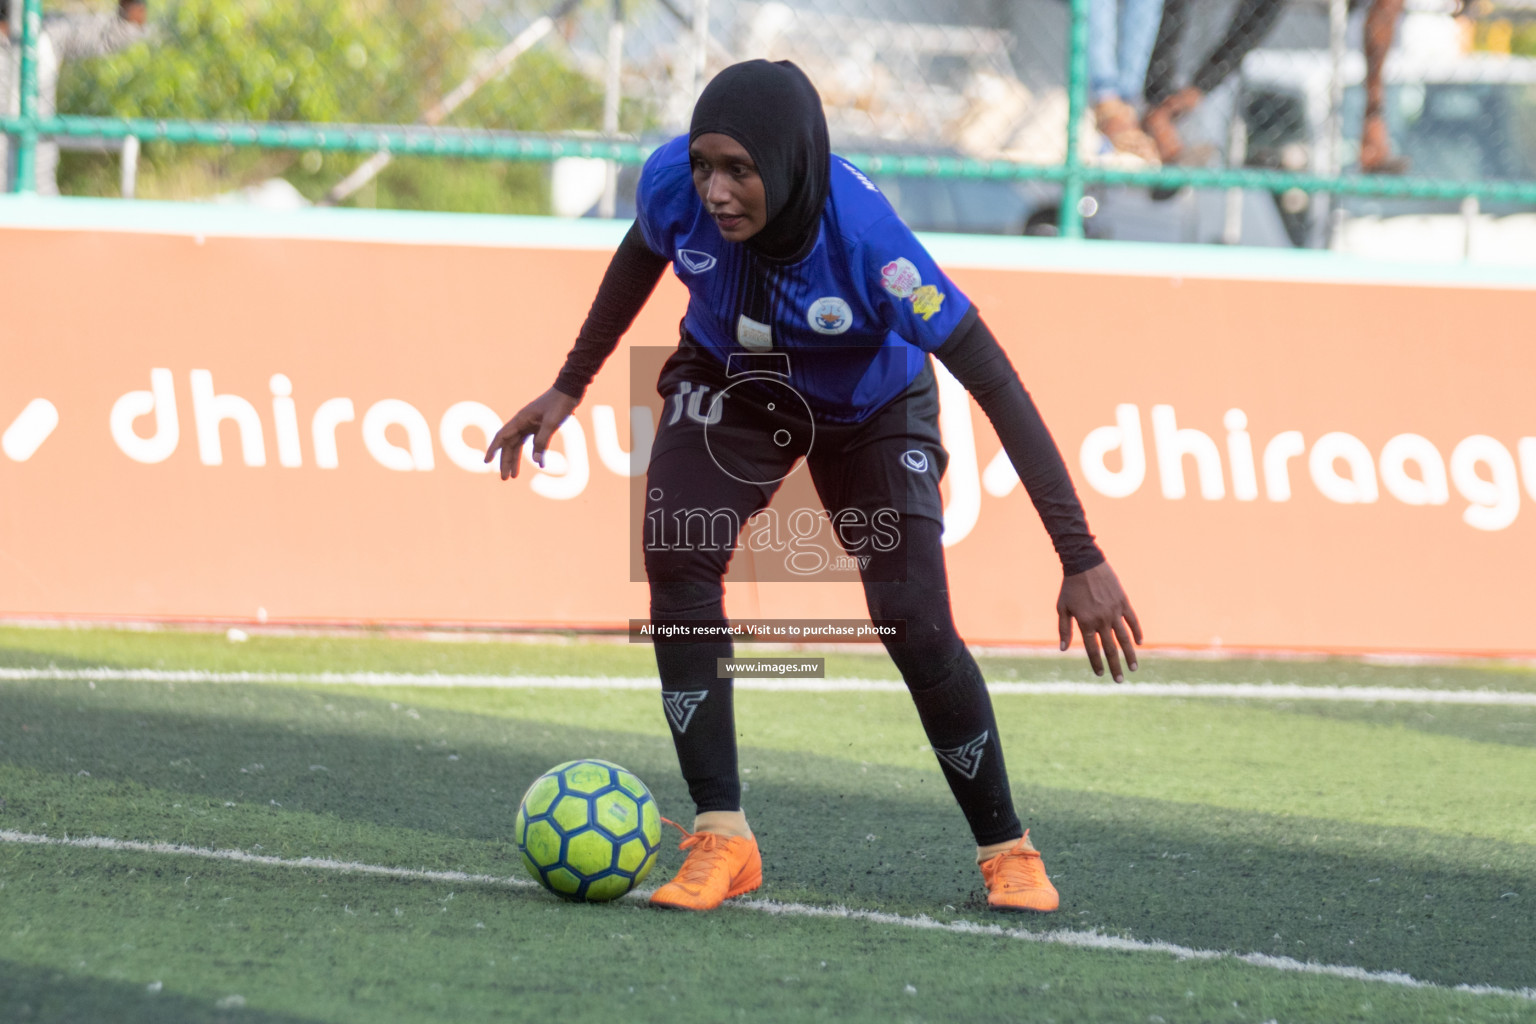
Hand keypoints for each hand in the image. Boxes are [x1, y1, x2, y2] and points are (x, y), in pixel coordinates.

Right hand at [484, 387, 578, 480]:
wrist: (571, 390)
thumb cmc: (560, 404)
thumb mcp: (551, 423)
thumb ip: (542, 441)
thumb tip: (536, 462)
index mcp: (521, 419)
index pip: (502, 437)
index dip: (493, 450)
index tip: (487, 462)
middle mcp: (522, 422)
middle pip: (509, 444)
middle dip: (505, 461)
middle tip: (505, 479)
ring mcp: (530, 423)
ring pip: (518, 445)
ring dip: (515, 460)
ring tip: (513, 476)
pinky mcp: (540, 425)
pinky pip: (532, 442)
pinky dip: (533, 453)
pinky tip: (538, 464)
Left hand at [1056, 561, 1141, 682]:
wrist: (1084, 564)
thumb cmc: (1070, 587)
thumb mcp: (1062, 608)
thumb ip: (1064, 629)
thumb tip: (1062, 649)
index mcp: (1085, 623)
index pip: (1092, 649)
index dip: (1096, 663)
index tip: (1101, 675)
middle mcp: (1101, 620)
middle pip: (1110, 649)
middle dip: (1115, 666)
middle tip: (1119, 681)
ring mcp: (1114, 612)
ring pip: (1124, 639)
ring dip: (1129, 655)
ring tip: (1133, 668)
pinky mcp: (1123, 602)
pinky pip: (1132, 621)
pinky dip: (1136, 632)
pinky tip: (1138, 643)